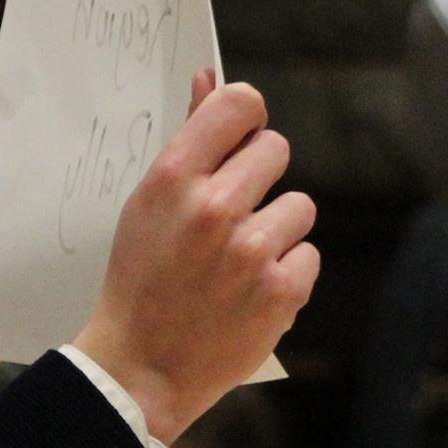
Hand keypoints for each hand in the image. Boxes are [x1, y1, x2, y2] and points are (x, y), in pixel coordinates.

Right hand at [72, 73, 316, 442]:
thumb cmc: (140, 280)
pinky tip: (251, 292)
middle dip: (259, 178)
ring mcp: (252, 251)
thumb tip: (209, 78)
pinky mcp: (282, 292)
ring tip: (239, 262)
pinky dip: (287, 273)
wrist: (140, 368)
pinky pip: (308, 255)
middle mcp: (215, 208)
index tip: (240, 138)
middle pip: (276, 150)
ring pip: (300, 205)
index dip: (247, 118)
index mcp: (174, 178)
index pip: (239, 104)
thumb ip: (188, 140)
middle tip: (232, 214)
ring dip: (277, 229)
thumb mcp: (148, 204)